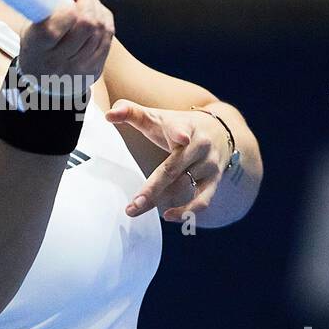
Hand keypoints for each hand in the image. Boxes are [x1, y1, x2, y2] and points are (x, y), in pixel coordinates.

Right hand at [16, 0, 113, 87]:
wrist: (42, 78)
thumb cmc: (37, 40)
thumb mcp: (31, 17)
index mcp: (36, 48)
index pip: (53, 29)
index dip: (66, 9)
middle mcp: (56, 62)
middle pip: (86, 25)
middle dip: (87, 3)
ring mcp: (77, 69)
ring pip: (100, 29)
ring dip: (97, 9)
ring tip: (88, 4)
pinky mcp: (94, 70)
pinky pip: (108, 37)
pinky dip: (105, 20)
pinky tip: (97, 15)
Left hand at [105, 101, 229, 221]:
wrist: (219, 130)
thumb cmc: (178, 125)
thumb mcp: (158, 116)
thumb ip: (131, 112)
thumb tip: (108, 115)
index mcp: (185, 126)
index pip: (181, 128)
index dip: (180, 132)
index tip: (181, 137)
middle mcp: (199, 146)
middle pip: (175, 168)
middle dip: (154, 187)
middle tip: (134, 203)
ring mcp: (209, 164)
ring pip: (184, 186)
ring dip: (160, 200)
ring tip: (134, 209)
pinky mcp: (214, 180)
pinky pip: (203, 200)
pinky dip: (187, 211)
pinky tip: (168, 216)